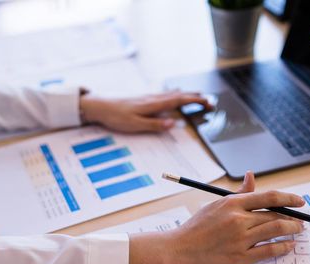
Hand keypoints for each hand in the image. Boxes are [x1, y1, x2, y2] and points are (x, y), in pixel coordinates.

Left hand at [80, 91, 210, 131]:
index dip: (194, 101)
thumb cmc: (116, 116)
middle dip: (195, 97)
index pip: (179, 101)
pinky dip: (176, 93)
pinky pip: (165, 94)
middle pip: (179, 96)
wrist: (100, 105)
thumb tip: (173, 123)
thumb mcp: (135, 124)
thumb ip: (155, 124)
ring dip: (187, 94)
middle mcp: (153, 98)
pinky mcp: (144, 98)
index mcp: (154, 105)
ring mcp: (149, 97)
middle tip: (210, 101)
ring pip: (173, 94)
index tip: (208, 103)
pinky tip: (176, 92)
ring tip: (198, 95)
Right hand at [128, 172, 304, 263]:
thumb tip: (252, 176)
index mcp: (232, 203)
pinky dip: (283, 247)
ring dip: (292, 230)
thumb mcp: (216, 204)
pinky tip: (288, 245)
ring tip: (297, 231)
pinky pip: (269, 251)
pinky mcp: (240, 258)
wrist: (178, 251)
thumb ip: (238, 193)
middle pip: (275, 214)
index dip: (289, 198)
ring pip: (276, 230)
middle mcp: (238, 220)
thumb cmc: (196, 228)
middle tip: (301, 219)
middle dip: (293, 217)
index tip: (300, 201)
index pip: (268, 197)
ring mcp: (240, 240)